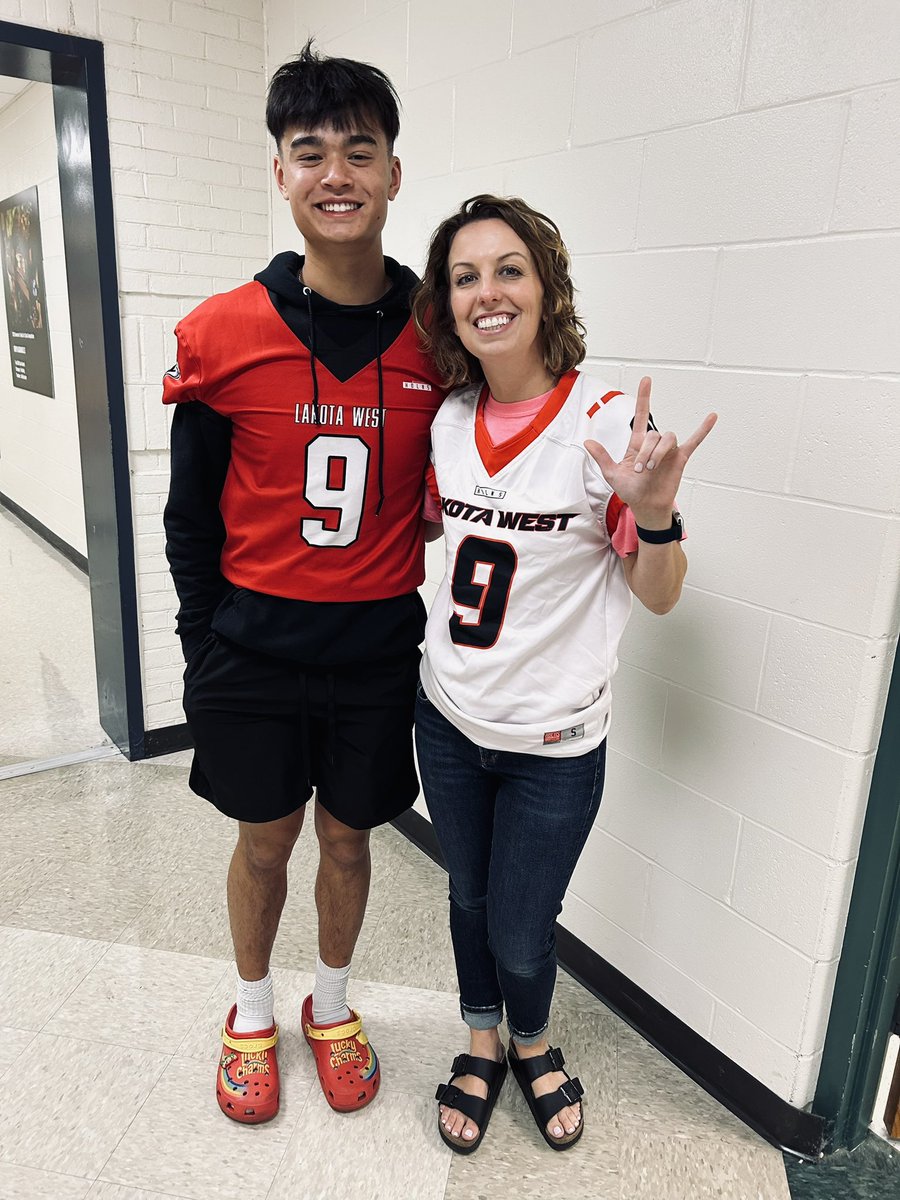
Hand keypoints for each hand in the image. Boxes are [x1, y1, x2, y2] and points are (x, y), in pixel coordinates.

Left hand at [584, 377, 716, 527]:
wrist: (646, 507)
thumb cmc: (630, 491)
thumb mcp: (612, 474)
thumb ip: (602, 457)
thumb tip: (586, 442)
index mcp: (638, 444)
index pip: (642, 416)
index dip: (644, 398)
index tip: (647, 380)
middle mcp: (654, 445)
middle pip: (653, 434)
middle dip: (646, 452)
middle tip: (640, 470)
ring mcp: (668, 451)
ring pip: (668, 438)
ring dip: (659, 452)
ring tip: (652, 468)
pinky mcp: (680, 459)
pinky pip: (694, 441)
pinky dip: (703, 430)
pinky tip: (712, 417)